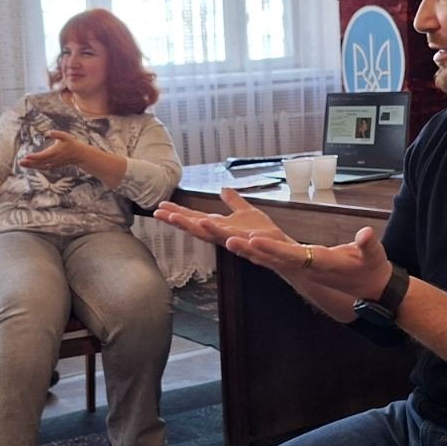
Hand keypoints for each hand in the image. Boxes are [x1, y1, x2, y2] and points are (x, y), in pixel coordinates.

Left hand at [18, 129, 89, 171]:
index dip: (34, 157)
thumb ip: (57, 134)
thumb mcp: (66, 136)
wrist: (79, 154)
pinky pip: (43, 168)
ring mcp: (53, 164)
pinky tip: (29, 166)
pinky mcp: (53, 166)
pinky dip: (36, 167)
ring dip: (31, 166)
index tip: (27, 156)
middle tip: (19, 162)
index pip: (43, 156)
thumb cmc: (72, 143)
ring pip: (40, 166)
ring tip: (21, 164)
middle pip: (39, 162)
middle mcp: (53, 159)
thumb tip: (48, 132)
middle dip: (29, 163)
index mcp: (55, 152)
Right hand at [154, 187, 293, 248]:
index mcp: (224, 228)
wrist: (287, 256)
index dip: (179, 214)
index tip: (160, 207)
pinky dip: (240, 244)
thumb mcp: (248, 214)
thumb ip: (234, 202)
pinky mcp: (262, 251)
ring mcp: (243, 245)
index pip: (196, 219)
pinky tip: (232, 238)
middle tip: (163, 215)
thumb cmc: (266, 237)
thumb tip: (223, 189)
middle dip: (183, 223)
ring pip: (222, 239)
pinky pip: (250, 248)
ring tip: (196, 221)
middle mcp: (228, 238)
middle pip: (202, 230)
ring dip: (209, 231)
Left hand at [233, 225, 393, 300]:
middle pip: (272, 258)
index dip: (273, 248)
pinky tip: (240, 245)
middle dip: (249, 248)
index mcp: (322, 263)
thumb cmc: (372, 269)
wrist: (371, 291)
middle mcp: (306, 268)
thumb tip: (367, 235)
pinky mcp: (298, 268)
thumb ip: (369, 244)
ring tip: (224, 238)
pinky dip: (255, 252)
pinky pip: (272, 259)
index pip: (293, 255)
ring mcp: (300, 270)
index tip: (254, 240)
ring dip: (246, 250)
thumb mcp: (374, 255)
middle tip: (227, 238)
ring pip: (268, 259)